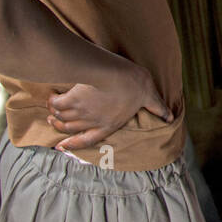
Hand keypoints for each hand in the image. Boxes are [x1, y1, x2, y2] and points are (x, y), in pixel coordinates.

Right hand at [47, 63, 171, 151]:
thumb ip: (156, 107)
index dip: (74, 145)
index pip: (89, 140)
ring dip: (55, 116)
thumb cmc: (134, 83)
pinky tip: (51, 97)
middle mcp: (92, 121)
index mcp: (109, 124)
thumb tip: (170, 117)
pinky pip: (57, 103)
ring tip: (50, 112)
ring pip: (62, 117)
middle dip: (60, 127)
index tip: (62, 147)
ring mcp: (80, 110)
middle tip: (53, 122)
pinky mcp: (72, 97)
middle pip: (70, 128)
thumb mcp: (149, 95)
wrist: (115, 74)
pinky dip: (52, 102)